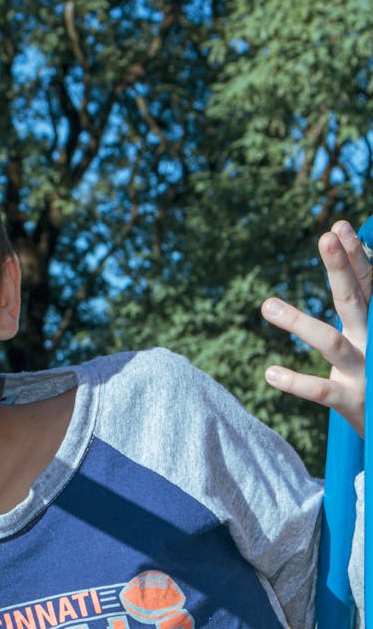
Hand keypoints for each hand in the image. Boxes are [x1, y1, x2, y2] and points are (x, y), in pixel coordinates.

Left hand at [261, 220, 369, 436]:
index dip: (355, 255)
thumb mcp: (372, 336)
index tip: (338, 226)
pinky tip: (270, 373)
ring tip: (266, 306)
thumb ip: (362, 305)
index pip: (368, 283)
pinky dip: (296, 382)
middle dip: (342, 268)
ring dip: (299, 323)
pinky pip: (322, 392)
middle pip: (356, 300)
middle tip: (325, 236)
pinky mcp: (353, 402)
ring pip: (332, 343)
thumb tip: (353, 258)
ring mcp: (364, 372)